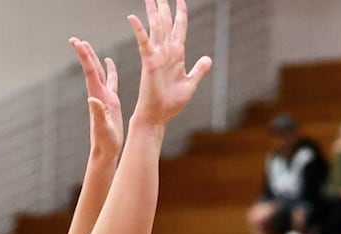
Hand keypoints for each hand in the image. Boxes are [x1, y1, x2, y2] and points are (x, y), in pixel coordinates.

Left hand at [70, 38, 123, 159]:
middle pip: (91, 69)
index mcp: (97, 97)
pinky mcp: (111, 102)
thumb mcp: (103, 128)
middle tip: (75, 39)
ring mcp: (105, 97)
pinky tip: (109, 62)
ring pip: (98, 72)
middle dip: (84, 54)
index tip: (78, 42)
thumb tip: (92, 99)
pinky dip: (110, 70)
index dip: (85, 57)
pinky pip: (111, 81)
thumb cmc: (105, 142)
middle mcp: (99, 94)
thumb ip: (98, 114)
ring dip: (93, 58)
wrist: (106, 151)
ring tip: (86, 44)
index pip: (90, 72)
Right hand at [129, 0, 211, 127]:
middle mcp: (166, 51)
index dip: (181, 13)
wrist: (159, 116)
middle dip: (165, 6)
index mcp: (177, 55)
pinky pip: (144, 42)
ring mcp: (157, 55)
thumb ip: (198, 70)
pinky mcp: (149, 62)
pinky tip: (132, 17)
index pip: (179, 28)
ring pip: (156, 27)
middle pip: (166, 23)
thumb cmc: (171, 103)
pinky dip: (138, 30)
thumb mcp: (190, 84)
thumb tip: (208, 59)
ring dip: (154, 11)